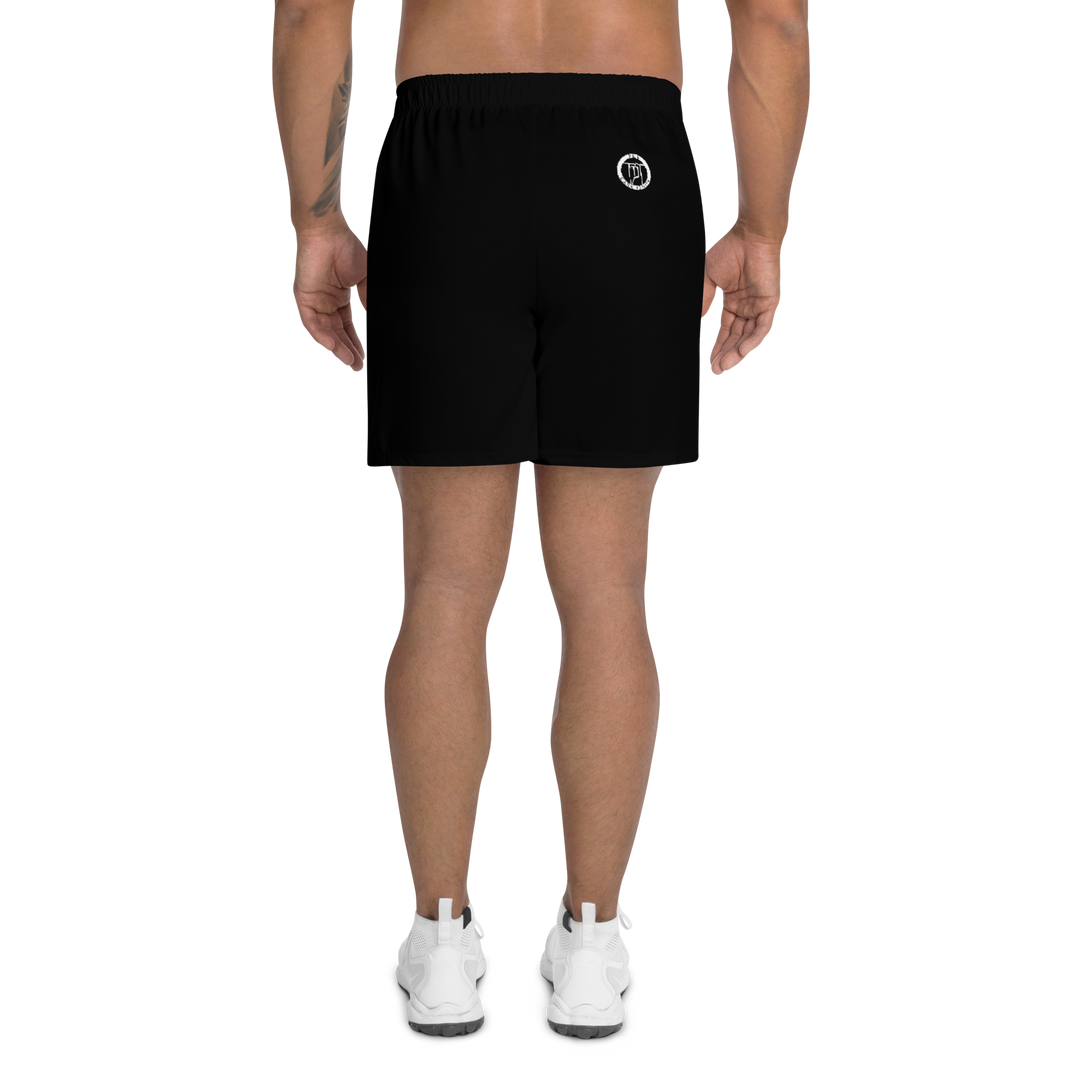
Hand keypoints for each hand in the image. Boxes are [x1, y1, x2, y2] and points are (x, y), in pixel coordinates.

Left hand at [290, 220, 367, 373]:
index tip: (366, 359)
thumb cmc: (347, 247)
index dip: (357, 344)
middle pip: (337, 334)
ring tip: (350, 363)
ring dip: (336, 349)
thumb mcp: (364, 279)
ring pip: (324, 333)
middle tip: (359, 367)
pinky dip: (321, 337)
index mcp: (340, 298)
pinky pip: (310, 324)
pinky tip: (332, 349)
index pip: (348, 328)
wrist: (328, 229)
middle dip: (348, 352)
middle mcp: (326, 303)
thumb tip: (378, 319)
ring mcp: (313, 301)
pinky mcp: (302, 298)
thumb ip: (368, 299)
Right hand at [701, 220, 784, 377]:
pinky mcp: (771, 302)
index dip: (717, 348)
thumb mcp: (709, 280)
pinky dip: (754, 340)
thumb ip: (704, 301)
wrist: (750, 233)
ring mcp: (760, 306)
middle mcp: (747, 307)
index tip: (709, 364)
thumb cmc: (730, 249)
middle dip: (726, 356)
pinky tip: (743, 352)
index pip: (724, 332)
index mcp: (733, 303)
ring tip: (726, 367)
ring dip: (738, 353)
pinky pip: (764, 327)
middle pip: (736, 338)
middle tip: (717, 372)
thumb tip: (697, 320)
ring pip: (750, 337)